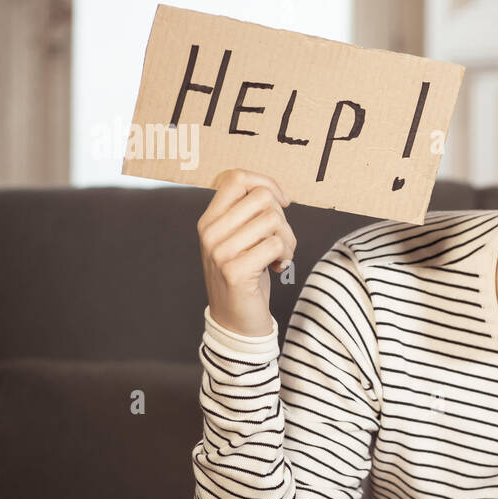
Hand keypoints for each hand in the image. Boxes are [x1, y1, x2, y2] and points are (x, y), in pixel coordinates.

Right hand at [197, 168, 297, 337]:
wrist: (236, 321)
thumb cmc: (246, 276)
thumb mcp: (239, 239)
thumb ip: (249, 214)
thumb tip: (274, 193)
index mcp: (209, 219)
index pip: (236, 178)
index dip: (266, 183)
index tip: (282, 203)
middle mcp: (210, 232)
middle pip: (262, 197)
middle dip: (283, 218)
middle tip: (280, 241)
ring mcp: (219, 251)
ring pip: (273, 220)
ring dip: (288, 240)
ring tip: (280, 257)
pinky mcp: (234, 270)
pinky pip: (275, 244)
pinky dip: (286, 256)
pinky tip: (278, 268)